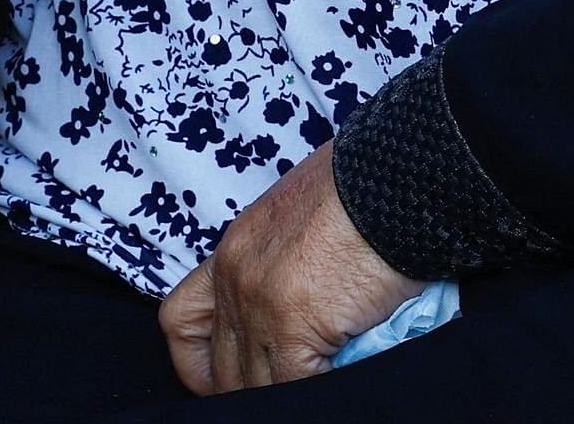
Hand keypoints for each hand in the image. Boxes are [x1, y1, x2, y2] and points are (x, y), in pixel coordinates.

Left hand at [160, 145, 417, 393]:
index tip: (230, 381)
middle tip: (283, 397)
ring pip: (251, 385)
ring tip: (312, 398)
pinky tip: (338, 387)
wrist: (391, 175)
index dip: (201, 365)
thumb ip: (288, 267)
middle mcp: (233, 277)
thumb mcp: (303, 223)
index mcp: (232, 251)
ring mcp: (256, 302)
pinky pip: (293, 386)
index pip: (182, 321)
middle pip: (218, 367)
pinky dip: (314, 396)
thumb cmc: (363, 191)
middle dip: (247, 391)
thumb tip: (310, 311)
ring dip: (282, 396)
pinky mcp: (290, 322)